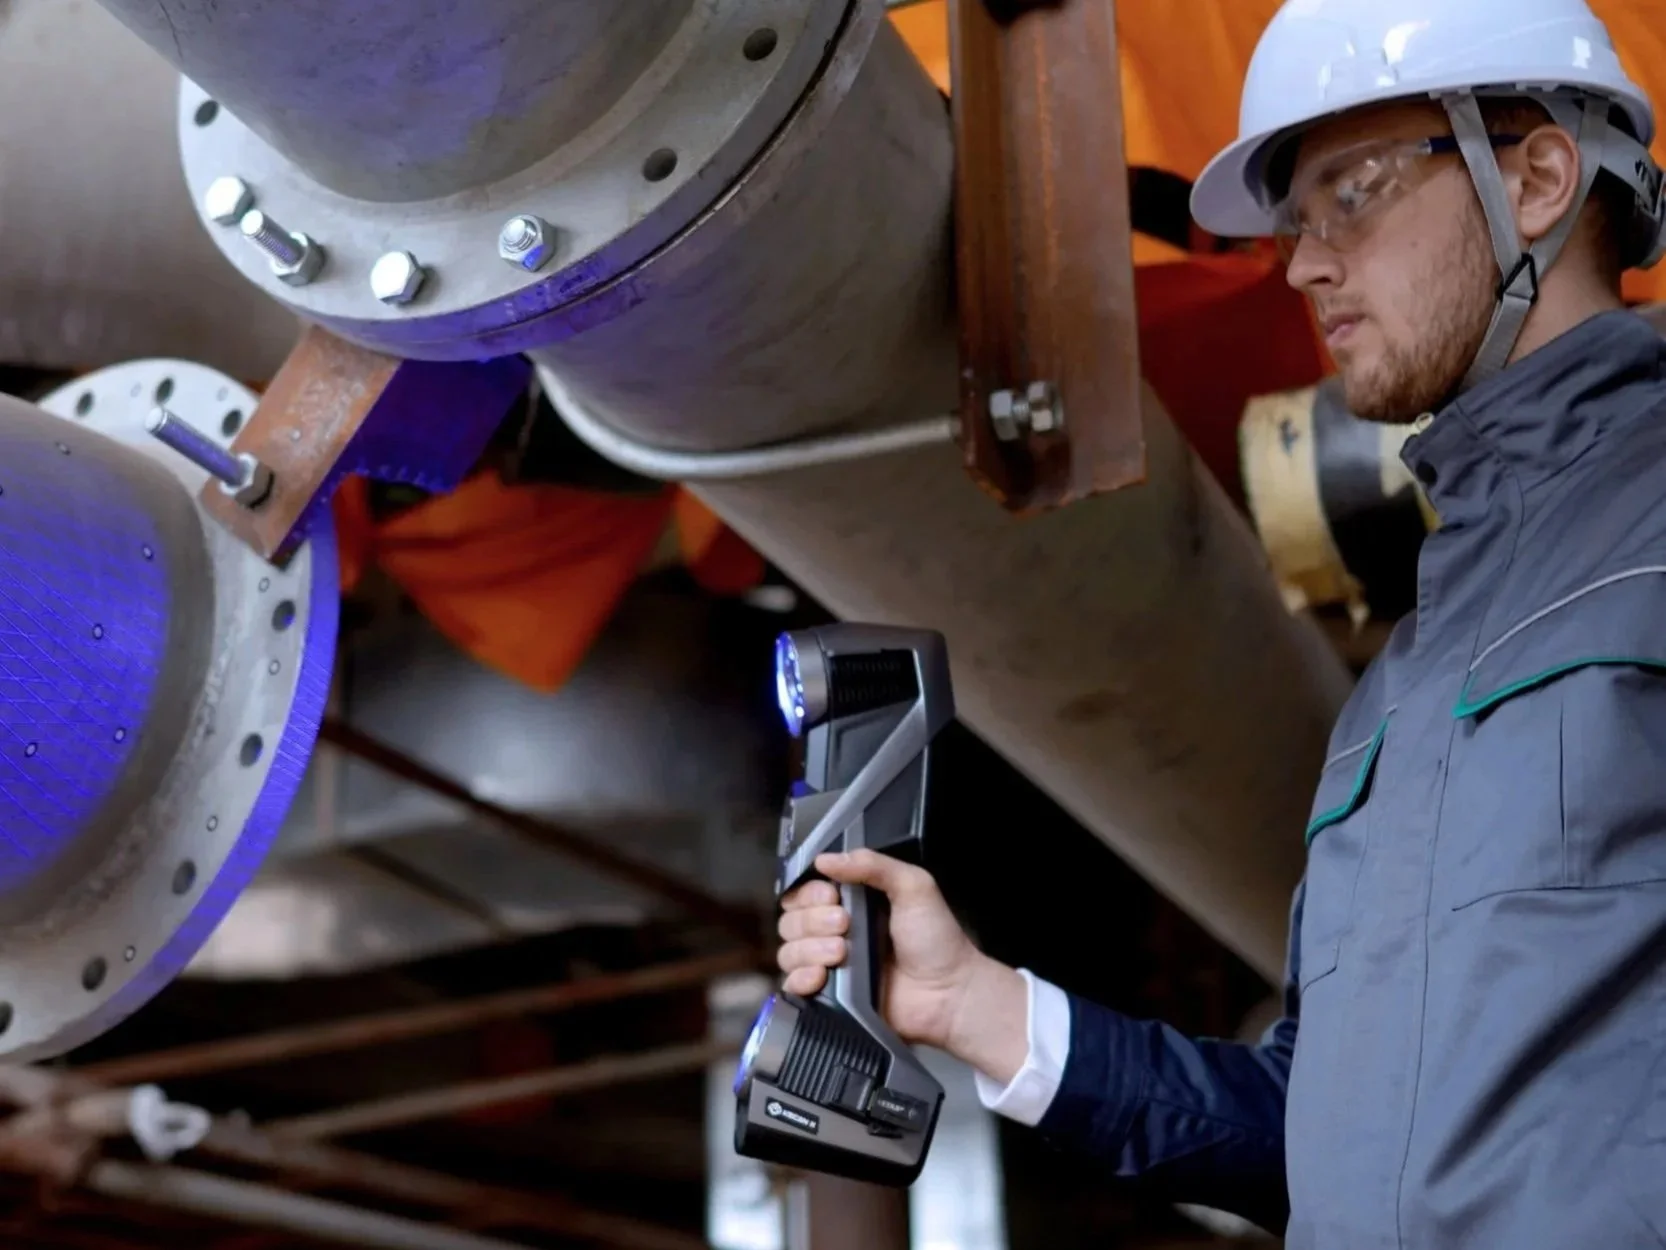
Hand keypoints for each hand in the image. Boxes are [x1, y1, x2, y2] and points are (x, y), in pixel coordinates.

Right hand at [776, 850, 1028, 1081]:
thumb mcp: (914, 887)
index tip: (831, 897)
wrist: (949, 994)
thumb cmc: (937, 940)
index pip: (804, 892)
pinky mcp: (829, 996)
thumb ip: (874, 865)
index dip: (809, 893)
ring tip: (841, 953)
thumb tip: (826, 859)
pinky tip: (821, 975)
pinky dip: (800, 978)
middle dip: (813, 920)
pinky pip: (793, 986)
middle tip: (845, 925)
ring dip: (809, 949)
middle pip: (791, 920)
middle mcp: (835, 932)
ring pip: (789, 951)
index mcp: (852, 903)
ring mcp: (830, 965)